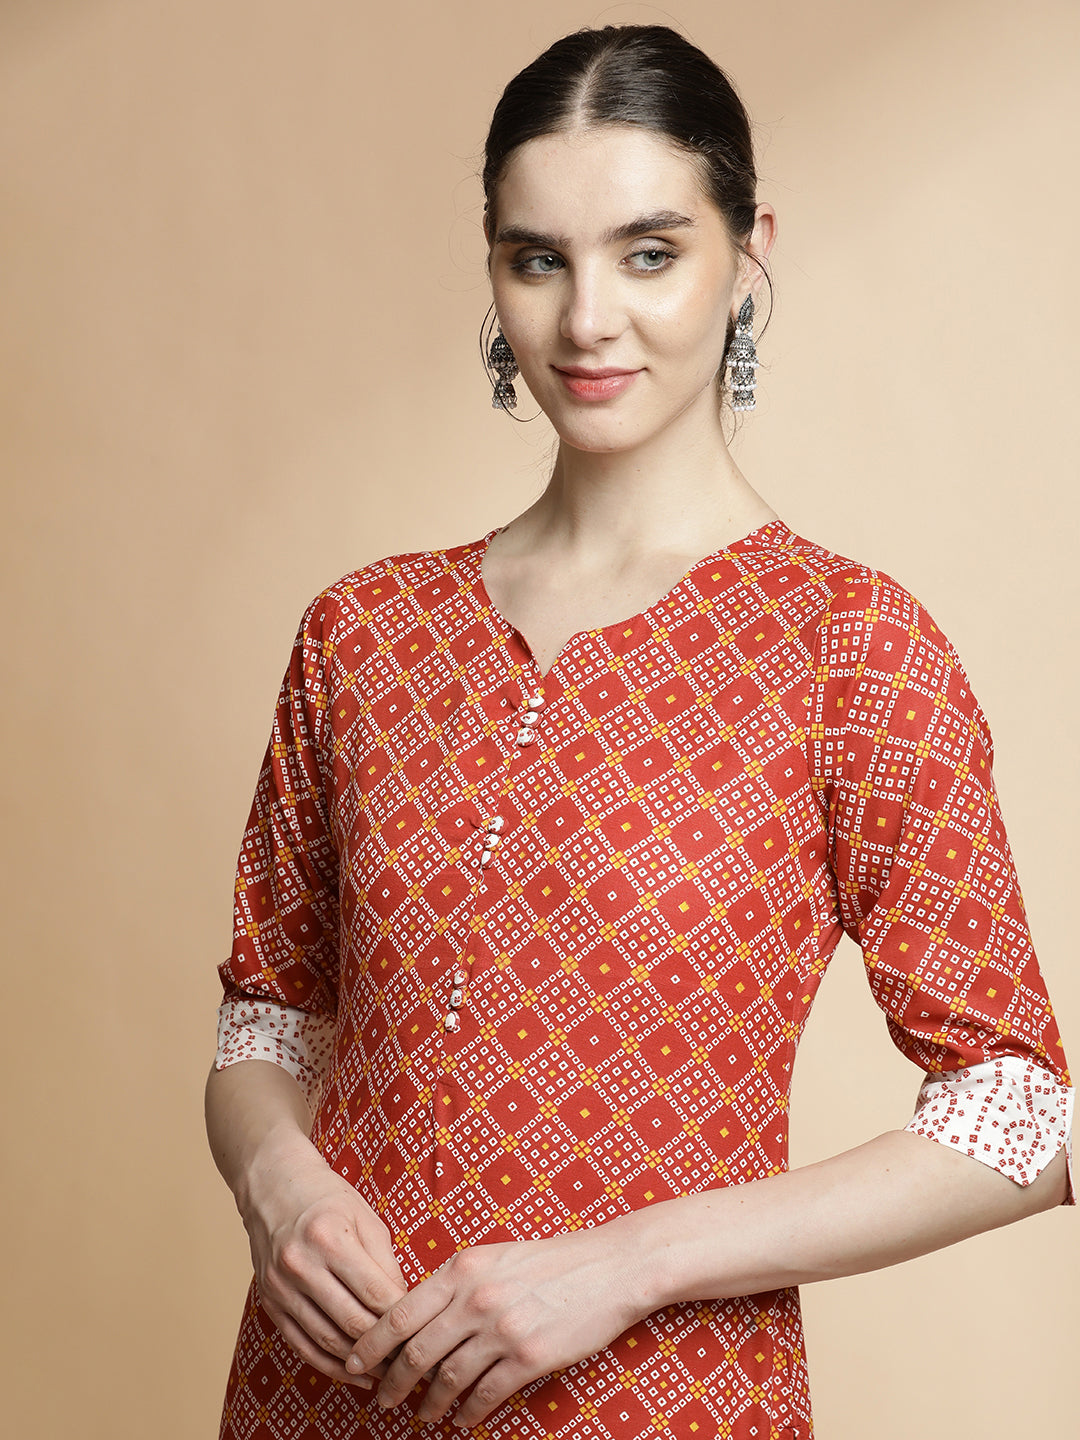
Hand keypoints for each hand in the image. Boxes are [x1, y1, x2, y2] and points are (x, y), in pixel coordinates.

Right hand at [241, 1132, 429, 1386]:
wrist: (272, 1187)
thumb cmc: (327, 1198)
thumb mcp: (365, 1218)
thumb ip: (385, 1264)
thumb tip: (405, 1309)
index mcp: (329, 1238)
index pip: (374, 1293)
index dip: (403, 1320)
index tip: (426, 1334)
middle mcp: (301, 1265)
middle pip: (351, 1322)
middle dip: (386, 1348)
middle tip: (414, 1361)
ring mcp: (280, 1288)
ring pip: (327, 1341)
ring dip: (360, 1364)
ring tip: (389, 1374)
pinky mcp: (270, 1304)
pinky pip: (302, 1346)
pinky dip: (330, 1365)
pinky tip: (354, 1374)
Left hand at [343, 1224, 647, 1427]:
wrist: (607, 1268)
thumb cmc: (550, 1261)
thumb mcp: (494, 1257)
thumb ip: (456, 1283)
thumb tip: (418, 1318)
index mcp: (462, 1270)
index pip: (400, 1313)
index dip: (371, 1344)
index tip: (353, 1362)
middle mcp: (475, 1299)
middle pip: (416, 1352)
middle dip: (392, 1381)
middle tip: (381, 1399)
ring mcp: (502, 1329)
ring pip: (447, 1378)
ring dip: (429, 1402)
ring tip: (422, 1414)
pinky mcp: (529, 1357)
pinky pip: (484, 1394)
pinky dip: (467, 1411)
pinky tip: (462, 1417)